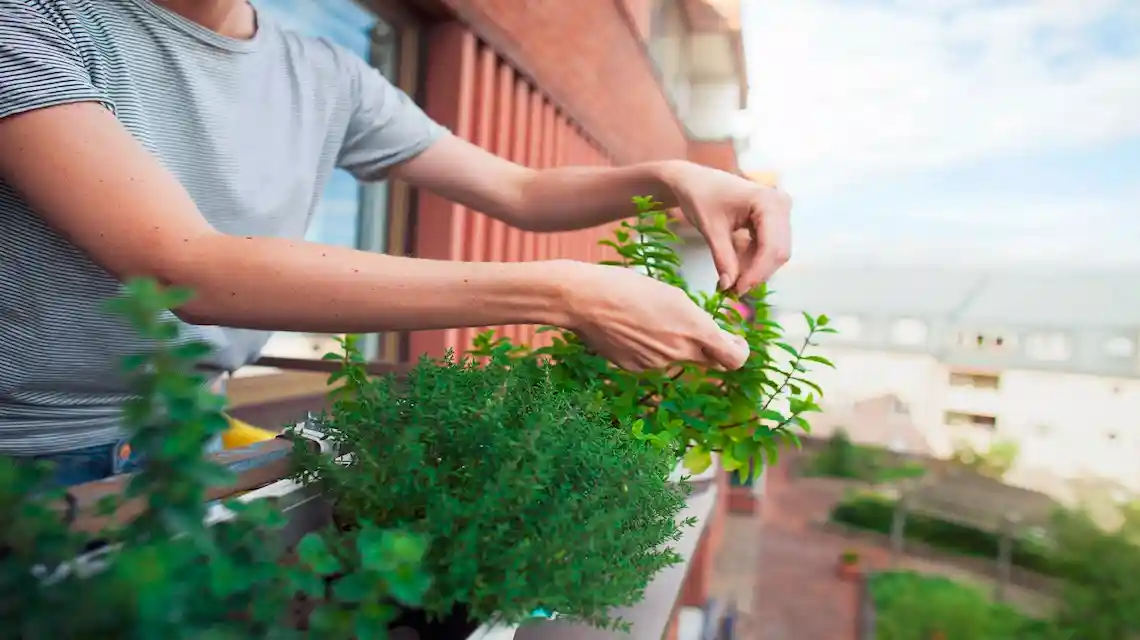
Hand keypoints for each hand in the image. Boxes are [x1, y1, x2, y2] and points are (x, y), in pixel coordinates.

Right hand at [557, 262, 749, 371]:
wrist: (585, 300)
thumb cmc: (628, 286)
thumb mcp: (671, 294)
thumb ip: (695, 319)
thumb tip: (707, 333)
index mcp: (694, 328)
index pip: (734, 358)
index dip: (738, 351)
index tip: (735, 341)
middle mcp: (679, 352)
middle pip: (710, 362)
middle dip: (710, 349)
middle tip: (698, 331)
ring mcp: (657, 364)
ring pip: (678, 359)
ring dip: (674, 345)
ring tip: (649, 319)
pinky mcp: (636, 368)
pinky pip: (654, 362)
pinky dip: (651, 350)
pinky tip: (632, 330)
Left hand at [660, 161, 792, 294]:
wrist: (694, 180)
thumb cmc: (700, 196)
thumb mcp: (710, 229)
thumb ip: (723, 258)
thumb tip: (730, 288)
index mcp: (768, 201)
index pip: (771, 247)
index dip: (757, 272)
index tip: (737, 290)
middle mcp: (780, 205)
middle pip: (778, 252)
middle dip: (757, 273)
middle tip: (733, 291)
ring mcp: (779, 213)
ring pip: (775, 253)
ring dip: (754, 270)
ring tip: (731, 281)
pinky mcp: (772, 221)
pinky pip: (768, 248)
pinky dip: (752, 262)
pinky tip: (735, 269)